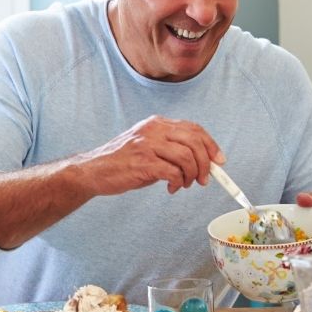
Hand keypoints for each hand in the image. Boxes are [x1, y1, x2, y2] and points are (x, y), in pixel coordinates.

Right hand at [74, 116, 222, 195]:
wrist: (93, 171)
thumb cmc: (122, 162)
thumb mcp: (148, 147)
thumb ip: (172, 150)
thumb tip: (201, 163)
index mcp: (157, 123)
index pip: (193, 128)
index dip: (211, 145)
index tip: (219, 161)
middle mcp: (153, 130)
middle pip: (194, 141)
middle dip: (205, 163)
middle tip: (204, 179)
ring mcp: (147, 145)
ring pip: (186, 157)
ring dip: (192, 175)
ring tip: (184, 184)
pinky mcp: (142, 162)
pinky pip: (173, 172)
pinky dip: (178, 182)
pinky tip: (171, 188)